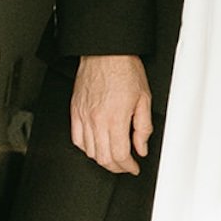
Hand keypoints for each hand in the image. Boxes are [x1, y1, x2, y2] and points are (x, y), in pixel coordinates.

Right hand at [70, 54, 151, 173]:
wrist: (106, 53)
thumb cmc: (124, 70)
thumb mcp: (144, 99)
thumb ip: (143, 127)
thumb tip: (141, 147)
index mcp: (115, 118)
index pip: (119, 154)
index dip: (128, 166)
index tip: (133, 167)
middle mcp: (96, 120)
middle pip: (103, 157)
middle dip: (116, 167)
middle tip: (125, 166)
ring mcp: (83, 116)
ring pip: (89, 151)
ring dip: (102, 159)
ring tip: (113, 157)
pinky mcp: (75, 111)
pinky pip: (76, 138)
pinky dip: (85, 148)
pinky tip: (95, 146)